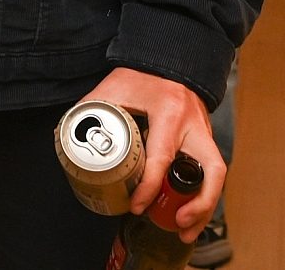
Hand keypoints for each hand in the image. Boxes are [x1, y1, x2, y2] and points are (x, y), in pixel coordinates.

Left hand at [81, 67, 223, 239]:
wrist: (166, 56)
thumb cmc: (140, 73)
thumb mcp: (113, 87)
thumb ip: (91, 109)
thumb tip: (67, 134)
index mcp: (169, 112)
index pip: (162, 157)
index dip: (149, 187)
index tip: (137, 206)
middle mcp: (194, 124)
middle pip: (211, 170)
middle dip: (198, 204)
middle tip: (178, 225)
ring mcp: (204, 131)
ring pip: (217, 174)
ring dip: (205, 205)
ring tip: (186, 229)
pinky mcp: (205, 137)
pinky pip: (211, 169)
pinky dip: (203, 192)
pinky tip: (189, 211)